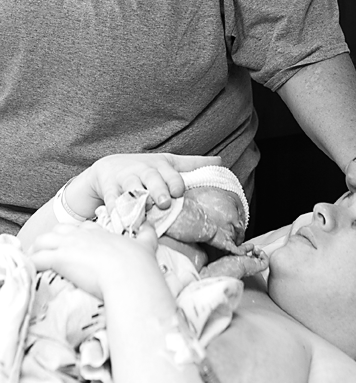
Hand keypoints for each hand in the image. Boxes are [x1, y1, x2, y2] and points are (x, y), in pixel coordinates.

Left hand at [28, 220, 157, 298]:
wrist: (130, 275)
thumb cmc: (138, 263)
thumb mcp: (146, 244)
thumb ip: (147, 233)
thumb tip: (150, 225)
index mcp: (101, 232)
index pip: (82, 227)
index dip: (75, 234)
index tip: (73, 243)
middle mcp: (83, 235)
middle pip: (58, 230)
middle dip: (51, 240)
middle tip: (49, 253)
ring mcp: (70, 245)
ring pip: (42, 241)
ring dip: (37, 251)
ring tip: (34, 261)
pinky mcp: (60, 259)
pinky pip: (37, 259)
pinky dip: (31, 264)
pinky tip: (31, 271)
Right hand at [78, 152, 222, 214]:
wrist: (108, 169)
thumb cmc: (144, 169)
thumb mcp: (167, 162)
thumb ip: (192, 164)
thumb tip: (221, 161)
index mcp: (159, 166)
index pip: (169, 173)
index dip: (174, 181)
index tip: (179, 191)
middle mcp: (142, 172)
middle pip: (150, 179)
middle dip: (157, 189)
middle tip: (164, 203)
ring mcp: (124, 182)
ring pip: (129, 190)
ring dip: (136, 201)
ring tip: (141, 213)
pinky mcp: (108, 192)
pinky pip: (111, 203)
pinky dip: (114, 212)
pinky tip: (119, 221)